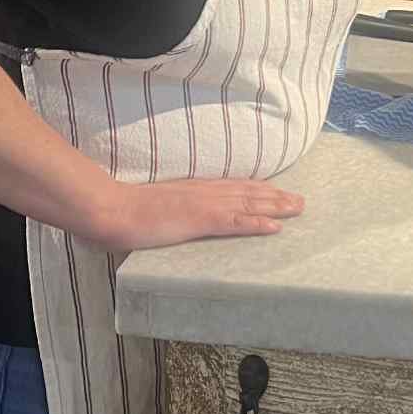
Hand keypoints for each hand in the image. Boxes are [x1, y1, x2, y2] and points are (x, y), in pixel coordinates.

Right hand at [91, 174, 305, 253]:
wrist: (112, 209)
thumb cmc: (127, 210)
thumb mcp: (158, 204)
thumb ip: (174, 209)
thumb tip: (178, 217)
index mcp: (195, 188)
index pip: (235, 186)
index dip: (260, 189)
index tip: (279, 192)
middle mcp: (205, 192)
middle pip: (248, 192)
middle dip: (276, 196)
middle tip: (300, 201)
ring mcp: (203, 205)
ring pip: (248, 204)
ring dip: (276, 207)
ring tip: (297, 209)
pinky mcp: (199, 220)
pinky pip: (234, 223)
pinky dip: (257, 223)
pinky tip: (275, 227)